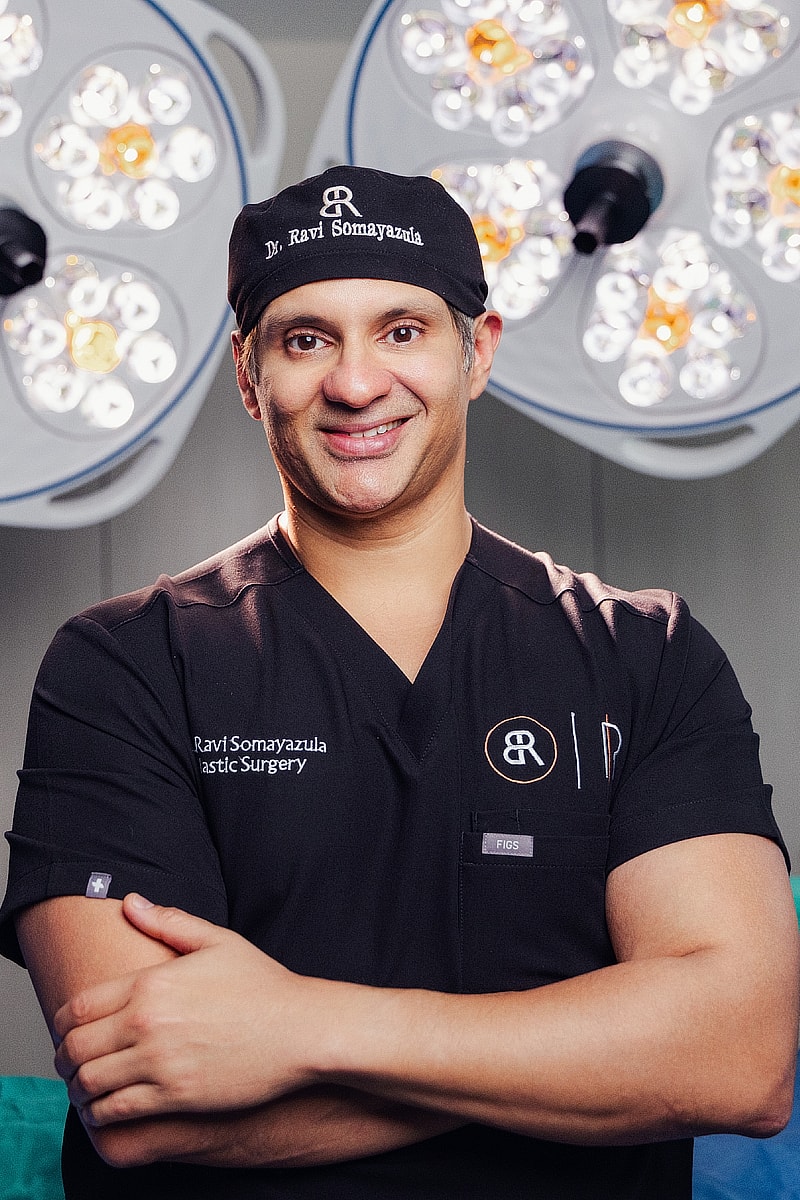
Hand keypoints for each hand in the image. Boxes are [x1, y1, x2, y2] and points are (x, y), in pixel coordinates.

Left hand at [53, 895, 325, 1127]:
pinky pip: (115, 1112)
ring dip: (78, 1088)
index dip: (63, 1023)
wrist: (301, 1030)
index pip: (77, 1007)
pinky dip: (99, 1114)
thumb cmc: (264, 985)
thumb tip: (131, 902)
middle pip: (74, 1047)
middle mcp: (147, 1023)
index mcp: (152, 983)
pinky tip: (107, 1108)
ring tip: (86, 1088)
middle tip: (71, 1063)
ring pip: (88, 1083)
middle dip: (64, 1057)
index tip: (68, 1031)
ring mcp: (160, 1062)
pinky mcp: (175, 1097)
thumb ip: (169, 921)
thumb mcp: (218, 942)